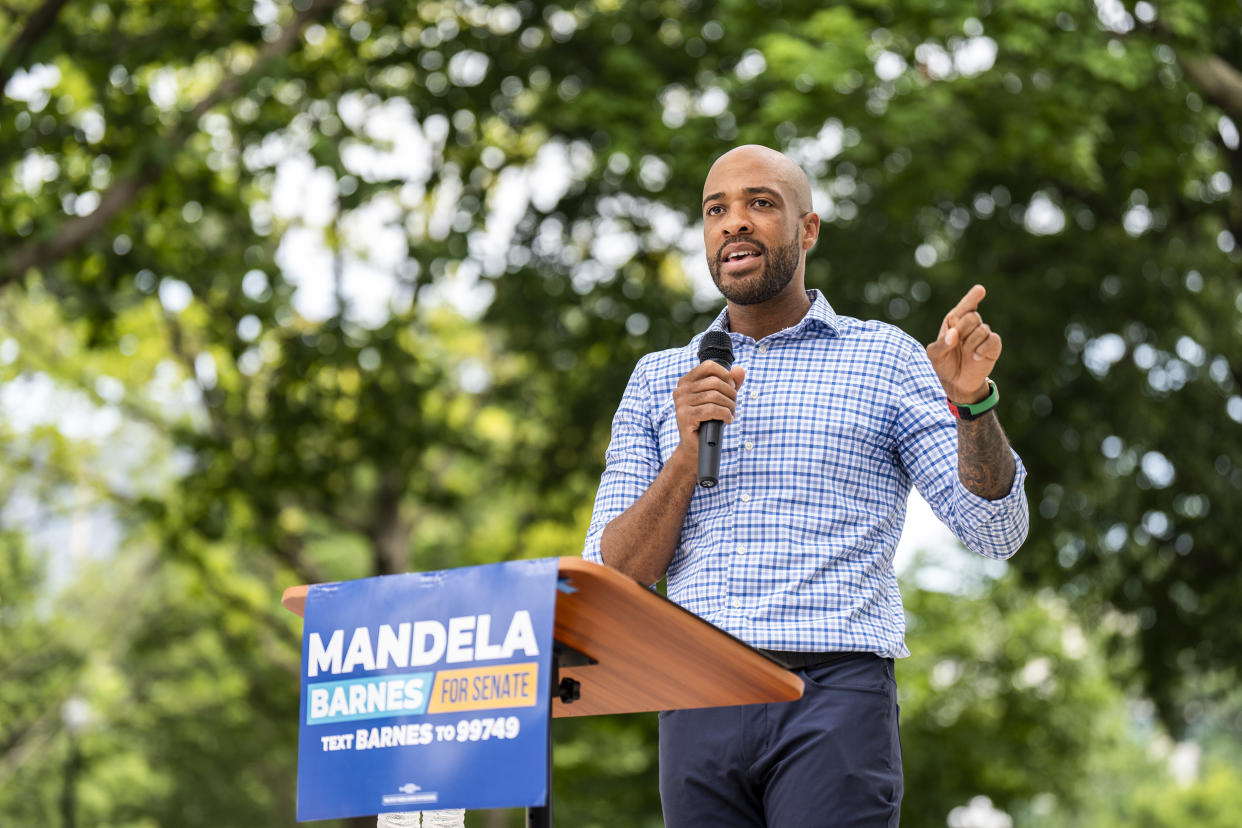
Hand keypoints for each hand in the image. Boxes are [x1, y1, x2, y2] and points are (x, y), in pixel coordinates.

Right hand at [671, 361, 746, 457]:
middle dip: (730, 394)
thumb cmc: (708, 421)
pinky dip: (725, 414)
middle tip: (733, 406)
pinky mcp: (685, 417)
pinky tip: (728, 420)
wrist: (696, 446)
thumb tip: (740, 370)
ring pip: (715, 396)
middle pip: (714, 382)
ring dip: (729, 406)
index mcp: (686, 382)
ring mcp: (681, 403)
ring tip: (731, 414)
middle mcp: (680, 390)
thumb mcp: (721, 398)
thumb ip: (731, 383)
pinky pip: (712, 409)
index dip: (725, 375)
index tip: (732, 388)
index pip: (708, 366)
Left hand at [926, 284, 1001, 402]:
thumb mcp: (935, 355)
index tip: (980, 290)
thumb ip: (941, 344)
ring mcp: (983, 334)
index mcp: (954, 320)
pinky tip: (976, 357)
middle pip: (972, 317)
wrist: (956, 382)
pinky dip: (983, 348)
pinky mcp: (993, 345)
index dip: (972, 297)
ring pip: (982, 329)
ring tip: (966, 353)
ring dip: (971, 344)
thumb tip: (953, 335)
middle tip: (957, 343)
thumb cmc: (944, 364)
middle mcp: (970, 324)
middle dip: (963, 331)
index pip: (965, 305)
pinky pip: (993, 340)